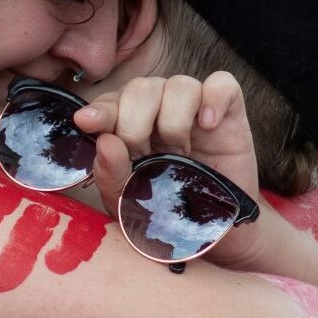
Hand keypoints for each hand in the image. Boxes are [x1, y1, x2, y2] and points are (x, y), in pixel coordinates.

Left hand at [74, 72, 257, 219]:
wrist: (217, 233)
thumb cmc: (167, 212)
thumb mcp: (129, 201)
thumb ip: (111, 174)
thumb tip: (105, 141)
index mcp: (128, 125)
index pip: (111, 103)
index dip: (100, 110)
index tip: (87, 122)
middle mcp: (159, 110)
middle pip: (142, 87)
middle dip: (135, 123)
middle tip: (144, 156)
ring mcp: (195, 109)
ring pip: (179, 84)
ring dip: (173, 119)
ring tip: (180, 152)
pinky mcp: (230, 113)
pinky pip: (223, 84)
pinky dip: (213, 99)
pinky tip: (208, 126)